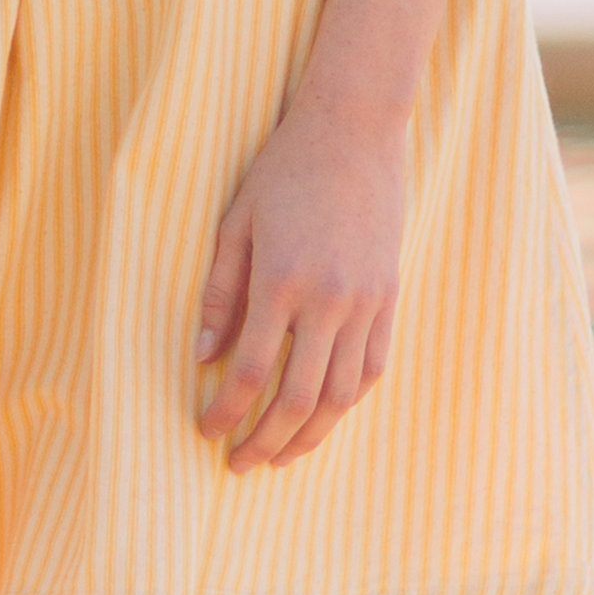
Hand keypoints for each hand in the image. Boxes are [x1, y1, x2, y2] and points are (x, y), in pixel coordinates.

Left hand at [195, 101, 404, 469]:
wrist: (356, 130)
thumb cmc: (284, 170)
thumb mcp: (235, 223)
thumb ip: (220, 293)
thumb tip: (203, 358)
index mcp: (282, 282)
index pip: (250, 371)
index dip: (227, 411)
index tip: (207, 430)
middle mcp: (329, 300)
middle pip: (298, 397)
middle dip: (266, 440)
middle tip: (240, 464)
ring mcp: (367, 302)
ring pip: (342, 394)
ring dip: (310, 434)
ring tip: (282, 455)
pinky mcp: (390, 296)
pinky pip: (373, 367)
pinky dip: (349, 401)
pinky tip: (326, 416)